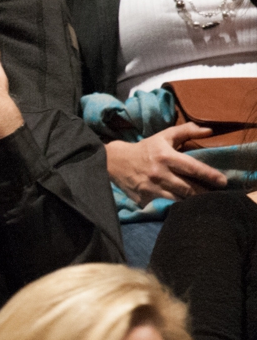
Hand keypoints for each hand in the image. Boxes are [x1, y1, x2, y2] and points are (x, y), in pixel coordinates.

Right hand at [106, 124, 227, 205]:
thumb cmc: (145, 149)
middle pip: (189, 188)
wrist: (115, 162)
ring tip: (202, 203)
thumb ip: (187, 131)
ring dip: (191, 202)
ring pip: (178, 200)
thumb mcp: (164, 136)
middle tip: (216, 196)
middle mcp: (159, 173)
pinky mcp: (144, 199)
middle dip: (205, 194)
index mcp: (165, 156)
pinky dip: (174, 207)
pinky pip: (164, 206)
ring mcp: (151, 188)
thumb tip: (210, 131)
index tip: (223, 182)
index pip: (192, 168)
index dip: (210, 175)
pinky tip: (183, 208)